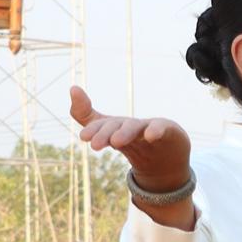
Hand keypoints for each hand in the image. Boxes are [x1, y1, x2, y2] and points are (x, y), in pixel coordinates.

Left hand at [69, 86, 192, 191]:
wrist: (165, 155)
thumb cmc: (133, 140)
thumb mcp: (106, 133)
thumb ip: (85, 115)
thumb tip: (72, 86)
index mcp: (115, 126)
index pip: (101, 125)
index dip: (93, 129)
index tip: (84, 138)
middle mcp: (130, 124)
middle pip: (116, 125)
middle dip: (105, 132)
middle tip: (94, 145)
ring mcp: (149, 126)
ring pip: (135, 127)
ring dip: (125, 133)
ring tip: (116, 142)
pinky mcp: (168, 131)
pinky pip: (161, 128)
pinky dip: (156, 130)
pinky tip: (150, 136)